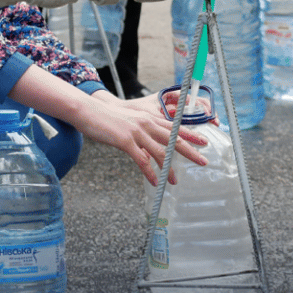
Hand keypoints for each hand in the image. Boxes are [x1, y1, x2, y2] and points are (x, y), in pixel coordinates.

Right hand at [78, 91, 208, 186]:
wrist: (88, 111)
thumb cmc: (107, 118)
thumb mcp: (129, 123)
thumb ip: (141, 135)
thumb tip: (147, 152)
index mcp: (149, 118)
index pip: (175, 127)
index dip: (191, 135)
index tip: (204, 142)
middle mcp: (147, 124)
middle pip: (174, 139)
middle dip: (190, 151)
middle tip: (203, 161)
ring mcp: (137, 132)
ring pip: (160, 152)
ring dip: (169, 169)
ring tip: (175, 181)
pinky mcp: (126, 141)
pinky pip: (142, 160)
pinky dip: (150, 173)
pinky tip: (155, 182)